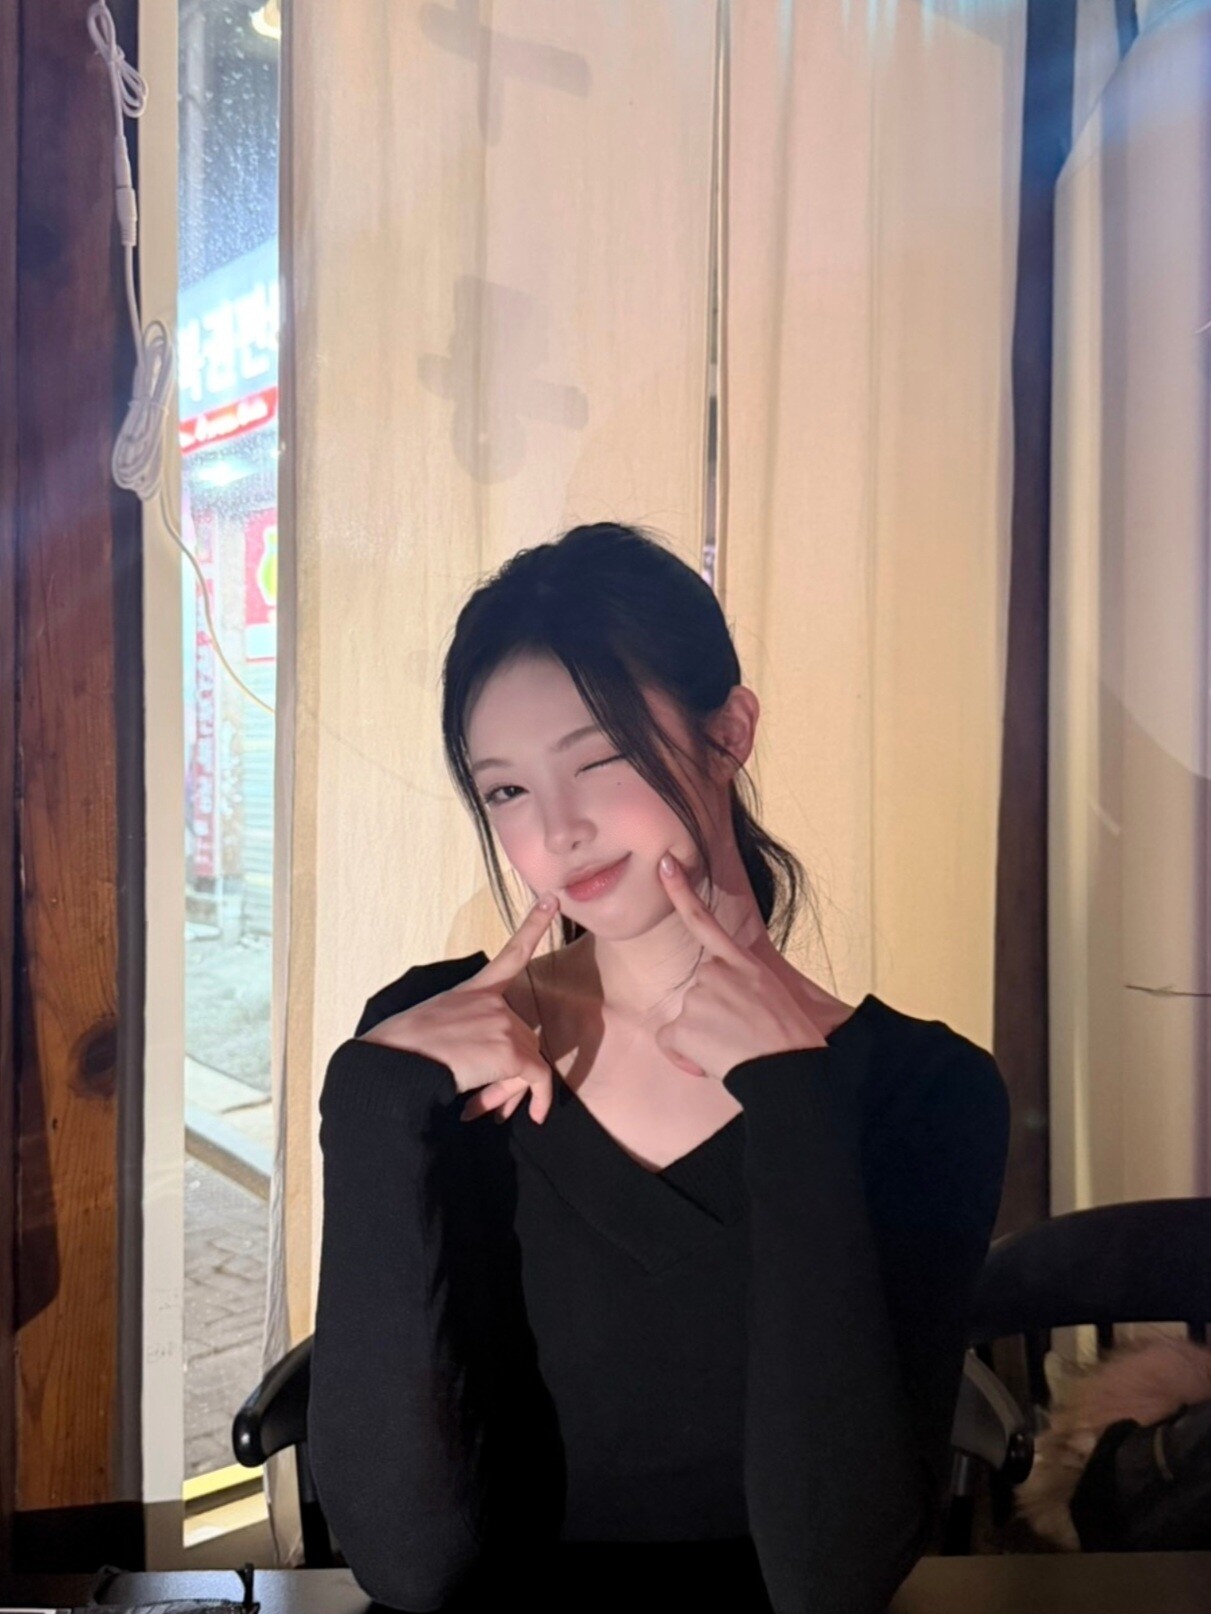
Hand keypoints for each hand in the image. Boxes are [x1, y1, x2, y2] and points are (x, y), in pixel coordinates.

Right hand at [359, 892, 560, 1123]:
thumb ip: (469, 1037)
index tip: (550, 899)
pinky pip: (537, 1078)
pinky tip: (536, 1116)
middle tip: (486, 1103)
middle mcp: (490, 1002)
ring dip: (511, 1090)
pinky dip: (539, 1098)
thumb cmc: (402, 1052)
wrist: (393, 1065)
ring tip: (480, 1109)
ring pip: (528, 1062)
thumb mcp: (435, 1028)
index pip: (509, 955)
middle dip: (511, 1072)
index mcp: (471, 991)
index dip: (533, 926)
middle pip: (524, 1038)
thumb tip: (495, 1074)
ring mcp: (500, 1022)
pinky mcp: (508, 1049)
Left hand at [653, 852, 826, 1081]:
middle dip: (709, 1019)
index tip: (664, 863)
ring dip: (702, 1041)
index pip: (704, 921)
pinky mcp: (684, 1024)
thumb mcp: (772, 996)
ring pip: (684, 1023)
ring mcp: (698, 996)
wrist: (792, 1067)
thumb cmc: (790, 1042)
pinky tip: (713, 1063)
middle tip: (742, 1038)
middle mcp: (716, 973)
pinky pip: (671, 1043)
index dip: (680, 890)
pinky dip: (686, 1059)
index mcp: (742, 964)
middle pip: (695, 995)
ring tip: (735, 1050)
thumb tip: (720, 1008)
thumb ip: (742, 989)